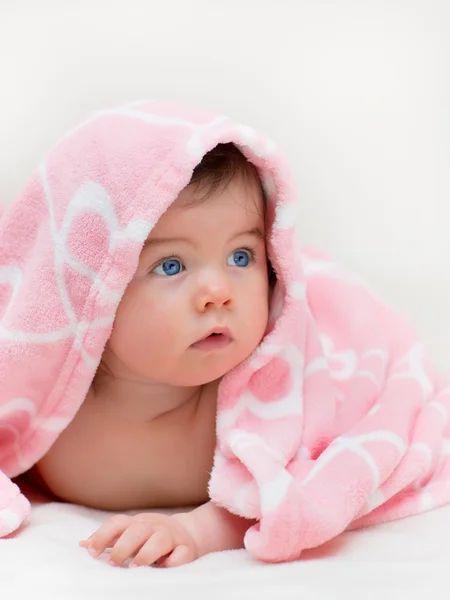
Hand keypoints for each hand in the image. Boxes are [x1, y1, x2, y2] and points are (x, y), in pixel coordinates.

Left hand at [79, 512, 198, 567]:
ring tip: (134, 568)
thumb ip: (109, 538)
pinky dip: (173, 561)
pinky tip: (164, 568)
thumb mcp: (130, 533)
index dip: (103, 535)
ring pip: (159, 540)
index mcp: (137, 523)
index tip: (92, 553)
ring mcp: (171, 537)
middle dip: (123, 547)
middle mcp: (154, 527)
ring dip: (146, 554)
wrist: (188, 534)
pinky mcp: (186, 549)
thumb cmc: (151, 536)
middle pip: (137, 530)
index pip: (118, 523)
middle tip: (113, 564)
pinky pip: (181, 554)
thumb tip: (81, 545)